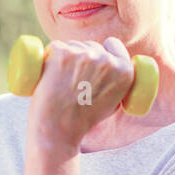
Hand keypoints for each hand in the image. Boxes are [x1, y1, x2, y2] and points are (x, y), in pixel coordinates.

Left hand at [27, 36, 135, 153]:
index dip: (103, 50)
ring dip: (65, 58)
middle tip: (72, 81)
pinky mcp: (62, 52)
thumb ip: (115, 84)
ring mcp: (85, 54)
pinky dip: (49, 58)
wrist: (58, 129)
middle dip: (82, 57)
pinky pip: (55, 47)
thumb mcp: (112, 104)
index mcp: (125, 71)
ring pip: (73, 46)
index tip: (93, 58)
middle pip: (91, 46)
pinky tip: (49, 76)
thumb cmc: (81, 120)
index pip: (113, 45)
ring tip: (60, 83)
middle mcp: (107, 60)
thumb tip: (111, 67)